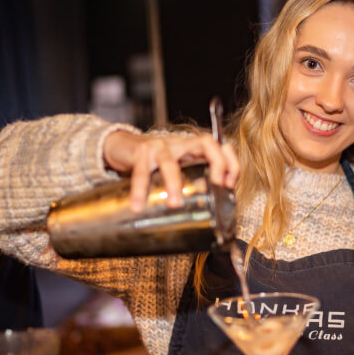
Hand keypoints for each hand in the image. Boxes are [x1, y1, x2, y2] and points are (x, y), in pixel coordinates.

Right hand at [103, 130, 239, 211]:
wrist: (123, 146)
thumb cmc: (155, 162)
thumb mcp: (178, 168)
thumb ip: (192, 182)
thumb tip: (210, 211)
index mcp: (192, 149)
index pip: (220, 146)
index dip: (231, 162)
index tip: (230, 183)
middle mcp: (179, 144)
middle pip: (205, 143)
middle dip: (216, 163)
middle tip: (216, 186)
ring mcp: (160, 146)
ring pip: (170, 161)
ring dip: (174, 183)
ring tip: (174, 203)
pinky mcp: (140, 152)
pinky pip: (141, 172)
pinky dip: (139, 190)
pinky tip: (138, 205)